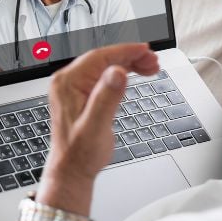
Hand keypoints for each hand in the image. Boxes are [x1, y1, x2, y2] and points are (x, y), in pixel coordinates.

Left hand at [38, 43, 158, 212]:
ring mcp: (74, 87)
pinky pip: (103, 76)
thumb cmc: (80, 153)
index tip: (145, 50)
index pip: (100, 57)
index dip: (125, 51)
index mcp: (68, 83)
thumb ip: (106, 98)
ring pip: (105, 66)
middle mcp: (68, 81)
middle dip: (130, 57)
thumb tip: (117, 73)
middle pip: (104, 59)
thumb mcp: (96, 126)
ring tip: (150, 67)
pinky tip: (135, 74)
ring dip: (128, 64)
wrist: (72, 170)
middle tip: (153, 61)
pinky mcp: (82, 94)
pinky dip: (121, 73)